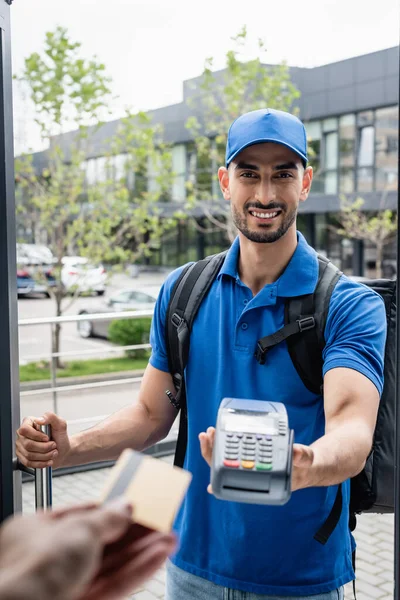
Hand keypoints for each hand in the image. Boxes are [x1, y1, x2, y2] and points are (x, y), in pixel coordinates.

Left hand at [0, 501, 176, 599]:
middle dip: (135, 533)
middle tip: (161, 522)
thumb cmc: (31, 571)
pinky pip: (113, 586)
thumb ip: (107, 517)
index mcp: (36, 531)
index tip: (137, 504)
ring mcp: (64, 586)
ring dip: (143, 552)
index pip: (82, 515)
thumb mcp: (78, 529)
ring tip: (169, 539)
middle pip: (100, 542)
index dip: (113, 509)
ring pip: (110, 566)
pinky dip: (137, 571)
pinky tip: (159, 556)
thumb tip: (126, 506)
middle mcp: (48, 560)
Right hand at [16, 412, 70, 468]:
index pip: (25, 430)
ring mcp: (21, 446)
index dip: (37, 436)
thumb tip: (39, 419)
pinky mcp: (23, 457)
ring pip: (29, 455)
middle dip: (44, 447)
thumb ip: (51, 417)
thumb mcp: (60, 424)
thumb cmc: (60, 436)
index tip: (47, 438)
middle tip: (53, 445)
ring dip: (45, 455)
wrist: (63, 450)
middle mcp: (23, 434)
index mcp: (29, 423)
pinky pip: (28, 463)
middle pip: (28, 444)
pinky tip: (48, 460)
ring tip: (53, 452)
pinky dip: (41, 463)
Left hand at [199, 428, 314, 493]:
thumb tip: (295, 452)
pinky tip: (215, 435)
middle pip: (223, 468)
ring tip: (209, 432)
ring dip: (214, 446)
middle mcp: (249, 476)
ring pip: (224, 459)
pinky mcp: (248, 456)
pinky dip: (221, 443)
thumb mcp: (305, 461)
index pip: (234, 482)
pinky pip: (230, 452)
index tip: (212, 471)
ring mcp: (246, 466)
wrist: (304, 467)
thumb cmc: (301, 467)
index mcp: (259, 483)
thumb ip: (302, 457)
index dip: (220, 476)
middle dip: (212, 452)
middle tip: (209, 434)